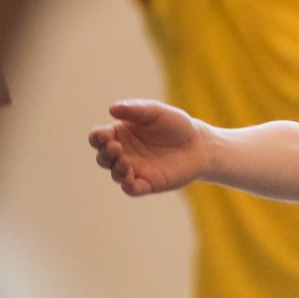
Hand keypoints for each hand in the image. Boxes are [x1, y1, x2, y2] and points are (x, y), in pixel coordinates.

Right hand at [89, 99, 211, 195]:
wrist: (200, 144)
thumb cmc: (176, 125)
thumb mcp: (156, 112)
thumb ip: (136, 109)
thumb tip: (111, 109)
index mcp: (120, 134)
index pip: (98, 137)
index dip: (98, 137)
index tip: (107, 135)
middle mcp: (123, 153)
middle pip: (103, 157)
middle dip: (105, 154)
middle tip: (116, 148)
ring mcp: (134, 169)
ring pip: (115, 173)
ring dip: (116, 169)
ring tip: (125, 162)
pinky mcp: (148, 183)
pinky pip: (131, 188)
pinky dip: (128, 186)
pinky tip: (130, 179)